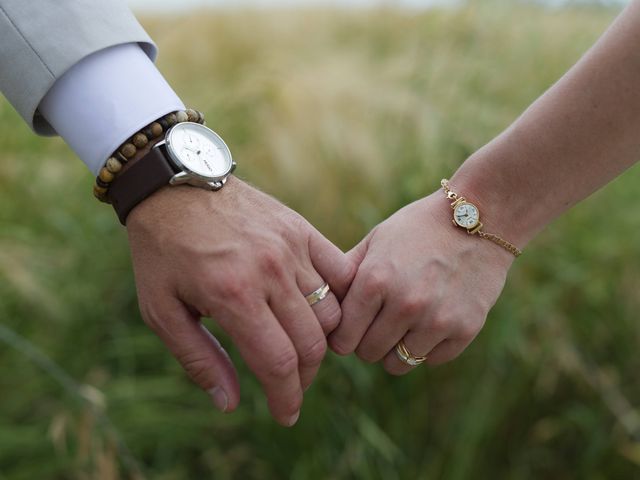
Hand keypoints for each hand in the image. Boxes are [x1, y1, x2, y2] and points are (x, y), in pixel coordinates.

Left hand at [126, 178, 354, 425]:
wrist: (175, 185)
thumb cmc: (163, 251)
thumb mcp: (161, 310)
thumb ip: (199, 359)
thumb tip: (231, 404)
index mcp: (233, 295)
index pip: (278, 362)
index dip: (287, 398)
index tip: (288, 416)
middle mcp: (270, 271)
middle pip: (311, 342)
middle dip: (305, 377)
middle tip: (290, 384)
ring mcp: (291, 246)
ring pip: (330, 311)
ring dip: (321, 341)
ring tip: (301, 347)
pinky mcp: (302, 228)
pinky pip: (340, 271)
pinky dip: (341, 298)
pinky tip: (322, 310)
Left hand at [329, 192, 512, 372]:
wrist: (481, 217)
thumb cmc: (419, 228)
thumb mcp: (376, 240)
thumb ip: (345, 273)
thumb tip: (317, 302)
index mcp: (375, 280)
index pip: (342, 338)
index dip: (342, 336)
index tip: (349, 329)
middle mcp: (404, 304)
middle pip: (367, 353)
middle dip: (367, 342)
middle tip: (376, 324)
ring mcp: (437, 319)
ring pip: (398, 363)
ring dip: (395, 349)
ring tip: (401, 325)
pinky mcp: (465, 329)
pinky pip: (431, 360)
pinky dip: (427, 347)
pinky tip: (430, 321)